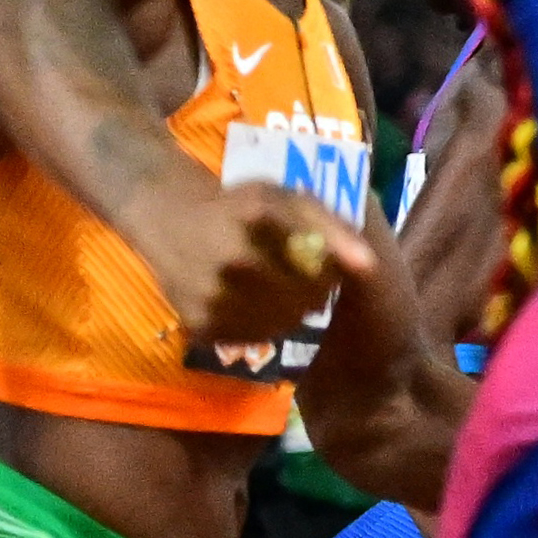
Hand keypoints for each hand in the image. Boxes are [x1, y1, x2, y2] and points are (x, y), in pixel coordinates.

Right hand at [148, 179, 372, 343]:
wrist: (168, 218)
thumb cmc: (241, 207)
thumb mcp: (289, 199)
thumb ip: (334, 228)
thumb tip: (369, 267)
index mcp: (261, 218)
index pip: (324, 268)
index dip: (328, 274)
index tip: (318, 266)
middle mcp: (235, 261)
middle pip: (304, 302)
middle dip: (311, 294)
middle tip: (295, 279)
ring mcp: (214, 297)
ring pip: (282, 325)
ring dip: (288, 312)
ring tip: (270, 287)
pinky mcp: (200, 325)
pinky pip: (252, 338)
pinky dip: (259, 325)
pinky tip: (246, 301)